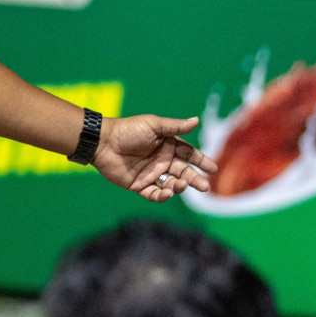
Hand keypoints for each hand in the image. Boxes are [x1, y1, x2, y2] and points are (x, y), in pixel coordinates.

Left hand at [93, 115, 216, 201]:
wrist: (102, 142)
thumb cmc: (128, 130)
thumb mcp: (153, 125)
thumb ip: (175, 127)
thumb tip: (196, 120)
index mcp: (167, 146)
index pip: (189, 155)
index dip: (201, 161)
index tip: (212, 169)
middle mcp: (161, 161)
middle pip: (184, 172)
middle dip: (195, 179)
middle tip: (204, 186)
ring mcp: (151, 174)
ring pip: (171, 184)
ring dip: (179, 186)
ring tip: (181, 185)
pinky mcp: (139, 185)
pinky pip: (154, 194)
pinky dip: (163, 196)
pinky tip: (168, 193)